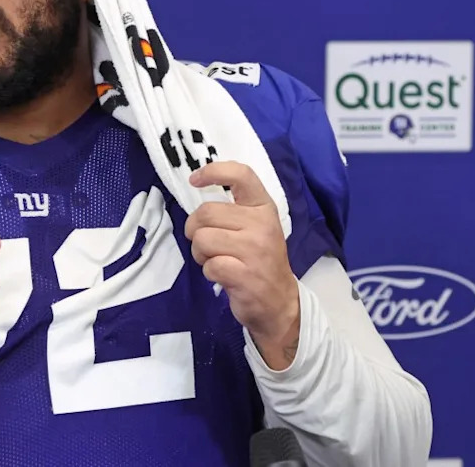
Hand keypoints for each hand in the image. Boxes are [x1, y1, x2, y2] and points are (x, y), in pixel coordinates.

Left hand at [185, 161, 299, 369]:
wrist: (279, 303)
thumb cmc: (259, 260)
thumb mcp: (255, 227)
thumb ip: (233, 208)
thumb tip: (197, 187)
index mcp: (263, 207)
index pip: (241, 175)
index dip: (213, 171)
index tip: (194, 180)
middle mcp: (262, 224)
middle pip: (205, 213)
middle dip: (195, 230)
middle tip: (207, 245)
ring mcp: (255, 250)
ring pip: (202, 239)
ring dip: (200, 254)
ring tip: (216, 260)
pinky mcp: (246, 275)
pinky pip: (209, 265)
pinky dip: (209, 272)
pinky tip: (223, 276)